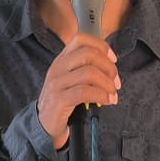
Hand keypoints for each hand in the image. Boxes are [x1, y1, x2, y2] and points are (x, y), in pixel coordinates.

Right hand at [38, 33, 120, 149]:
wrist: (43, 122)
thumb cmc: (62, 98)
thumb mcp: (70, 78)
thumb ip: (86, 68)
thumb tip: (111, 66)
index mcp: (62, 58)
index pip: (81, 39)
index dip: (101, 46)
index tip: (113, 60)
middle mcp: (58, 66)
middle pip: (88, 54)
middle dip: (108, 67)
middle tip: (116, 81)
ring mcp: (57, 82)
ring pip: (89, 73)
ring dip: (107, 84)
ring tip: (113, 94)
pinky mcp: (59, 99)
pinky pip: (85, 92)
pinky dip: (101, 95)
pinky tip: (107, 101)